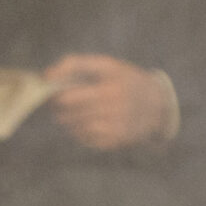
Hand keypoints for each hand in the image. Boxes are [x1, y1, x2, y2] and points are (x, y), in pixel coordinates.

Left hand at [43, 54, 177, 148]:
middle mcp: (114, 111)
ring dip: (68, 122)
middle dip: (60, 110)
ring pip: (77, 129)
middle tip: (60, 105)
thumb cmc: (125, 80)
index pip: (68, 98)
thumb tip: (46, 77)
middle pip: (70, 115)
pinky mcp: (117, 141)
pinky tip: (85, 124)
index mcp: (109, 90)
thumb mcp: (105, 64)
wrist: (158, 104)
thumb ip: (74, 63)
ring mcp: (116, 128)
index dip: (56, 96)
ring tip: (72, 114)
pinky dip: (80, 133)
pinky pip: (87, 140)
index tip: (56, 92)